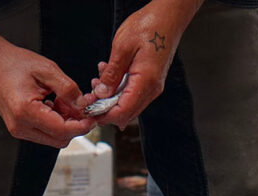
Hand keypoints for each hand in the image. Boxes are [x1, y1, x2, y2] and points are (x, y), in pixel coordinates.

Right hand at [0, 38, 94, 147]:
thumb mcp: (46, 69)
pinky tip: (55, 105)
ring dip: (66, 124)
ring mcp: (19, 130)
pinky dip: (56, 123)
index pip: (61, 130)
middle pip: (60, 139)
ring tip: (64, 101)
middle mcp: (20, 126)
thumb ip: (68, 89)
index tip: (93, 117)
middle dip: (75, 125)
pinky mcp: (20, 129)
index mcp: (25, 111)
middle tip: (80, 105)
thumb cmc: (14, 63)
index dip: (81, 126)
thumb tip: (84, 105)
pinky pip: (45, 133)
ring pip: (54, 138)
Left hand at [88, 0, 203, 128]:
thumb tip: (101, 93)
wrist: (168, 17)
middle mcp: (152, 89)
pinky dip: (118, 91)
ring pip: (128, 104)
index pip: (123, 111)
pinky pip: (132, 94)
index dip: (104, 115)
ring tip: (97, 82)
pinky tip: (108, 77)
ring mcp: (153, 86)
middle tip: (89, 97)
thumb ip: (112, 73)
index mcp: (145, 82)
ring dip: (110, 99)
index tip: (89, 110)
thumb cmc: (149, 26)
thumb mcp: (122, 47)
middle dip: (105, 109)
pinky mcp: (151, 81)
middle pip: (126, 113)